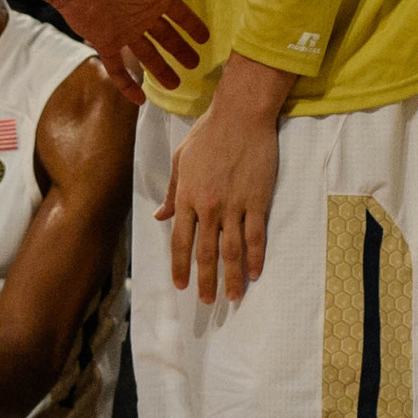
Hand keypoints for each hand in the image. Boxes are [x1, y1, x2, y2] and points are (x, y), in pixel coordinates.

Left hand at [52, 0, 213, 102]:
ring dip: (161, 71)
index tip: (205, 39)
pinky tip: (139, 100)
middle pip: (165, 38)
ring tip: (175, 85)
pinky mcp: (105, 44)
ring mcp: (123, 31)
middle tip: (194, 65)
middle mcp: (141, 16)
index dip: (192, 26)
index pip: (179, 16)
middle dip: (180, 51)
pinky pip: (118, 69)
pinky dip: (127, 85)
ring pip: (147, 56)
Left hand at [158, 96, 280, 301]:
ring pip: (232, 250)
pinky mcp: (257, 200)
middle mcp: (209, 207)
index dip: (180, 266)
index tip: (181, 285)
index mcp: (187, 197)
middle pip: (206, 253)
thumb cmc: (208, 133)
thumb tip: (161, 217)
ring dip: (232, 277)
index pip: (181, 241)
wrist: (240, 115)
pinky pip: (256, 235)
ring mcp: (235, 205)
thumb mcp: (181, 161)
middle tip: (207, 302)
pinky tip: (255, 273)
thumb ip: (172, 192)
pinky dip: (256, 257)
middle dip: (205, 280)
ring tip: (232, 297)